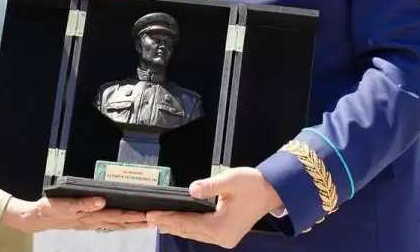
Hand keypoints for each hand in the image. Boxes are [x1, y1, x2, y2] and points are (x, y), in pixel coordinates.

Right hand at [0, 196, 147, 232]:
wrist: (38, 218)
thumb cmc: (52, 209)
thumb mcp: (65, 204)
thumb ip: (84, 203)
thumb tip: (102, 200)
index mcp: (91, 215)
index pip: (117, 215)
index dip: (133, 215)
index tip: (148, 214)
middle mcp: (94, 220)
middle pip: (120, 221)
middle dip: (138, 221)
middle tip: (155, 219)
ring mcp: (91, 222)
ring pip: (116, 224)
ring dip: (132, 224)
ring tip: (148, 222)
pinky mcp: (88, 221)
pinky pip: (108, 224)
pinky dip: (120, 223)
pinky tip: (127, 222)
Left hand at [146, 168, 282, 247]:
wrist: (272, 191)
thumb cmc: (252, 184)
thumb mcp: (230, 181)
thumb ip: (209, 186)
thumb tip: (191, 190)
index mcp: (221, 227)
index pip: (188, 223)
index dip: (169, 218)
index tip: (152, 213)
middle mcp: (222, 237)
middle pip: (189, 231)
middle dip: (168, 223)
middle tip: (148, 217)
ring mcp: (224, 238)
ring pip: (194, 233)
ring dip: (176, 226)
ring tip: (157, 220)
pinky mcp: (226, 234)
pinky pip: (201, 232)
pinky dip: (188, 227)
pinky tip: (176, 223)